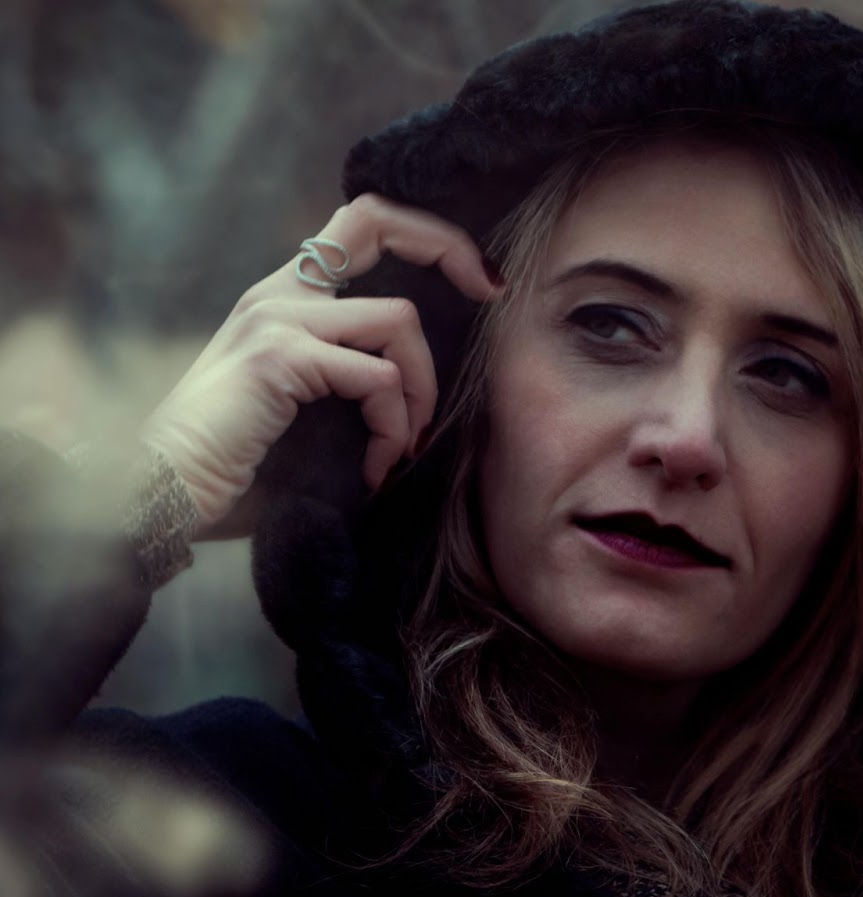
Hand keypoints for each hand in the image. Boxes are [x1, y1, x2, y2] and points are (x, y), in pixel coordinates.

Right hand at [139, 194, 502, 537]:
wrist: (162, 499)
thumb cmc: (238, 470)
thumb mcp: (308, 411)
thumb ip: (355, 381)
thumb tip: (429, 394)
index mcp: (285, 299)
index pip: (363, 225)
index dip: (430, 237)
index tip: (481, 282)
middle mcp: (278, 294)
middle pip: (377, 221)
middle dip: (450, 248)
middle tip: (491, 294)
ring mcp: (277, 319)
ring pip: (399, 321)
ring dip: (421, 394)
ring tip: (401, 449)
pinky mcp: (279, 357)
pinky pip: (380, 380)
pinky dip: (394, 430)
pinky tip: (374, 471)